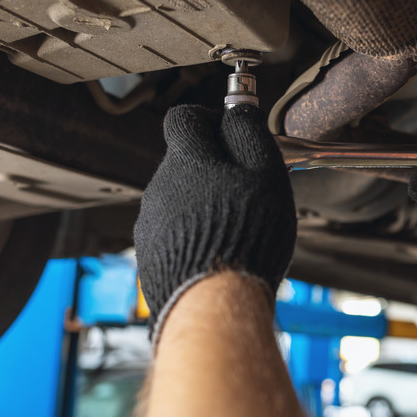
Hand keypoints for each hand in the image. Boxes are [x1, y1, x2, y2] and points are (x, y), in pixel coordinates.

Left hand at [134, 105, 295, 341]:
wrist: (214, 305)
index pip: (185, 117)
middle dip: (212, 166)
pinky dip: (194, 232)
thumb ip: (249, 135)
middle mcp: (161, 187)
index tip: (230, 133)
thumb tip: (238, 111)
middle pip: (183, 160)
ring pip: (179, 196)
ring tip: (236, 226)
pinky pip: (173, 229)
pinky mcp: (151, 253)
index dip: (209, 120)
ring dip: (203, 202)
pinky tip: (218, 249)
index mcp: (187, 161)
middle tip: (245, 188)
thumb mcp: (264, 176)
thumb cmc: (246, 240)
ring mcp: (152, 222)